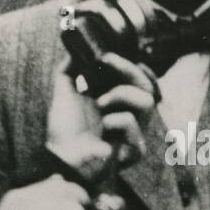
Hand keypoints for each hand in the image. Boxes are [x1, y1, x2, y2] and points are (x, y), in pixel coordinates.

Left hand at [46, 53, 157, 176]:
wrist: (62, 158)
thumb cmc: (63, 132)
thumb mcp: (63, 94)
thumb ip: (68, 70)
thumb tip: (75, 51)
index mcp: (115, 103)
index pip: (137, 79)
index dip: (131, 65)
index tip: (108, 56)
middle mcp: (128, 115)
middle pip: (147, 84)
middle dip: (127, 68)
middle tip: (105, 61)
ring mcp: (134, 132)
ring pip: (147, 100)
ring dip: (121, 94)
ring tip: (100, 104)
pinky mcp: (135, 149)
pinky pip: (132, 122)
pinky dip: (114, 122)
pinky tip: (103, 132)